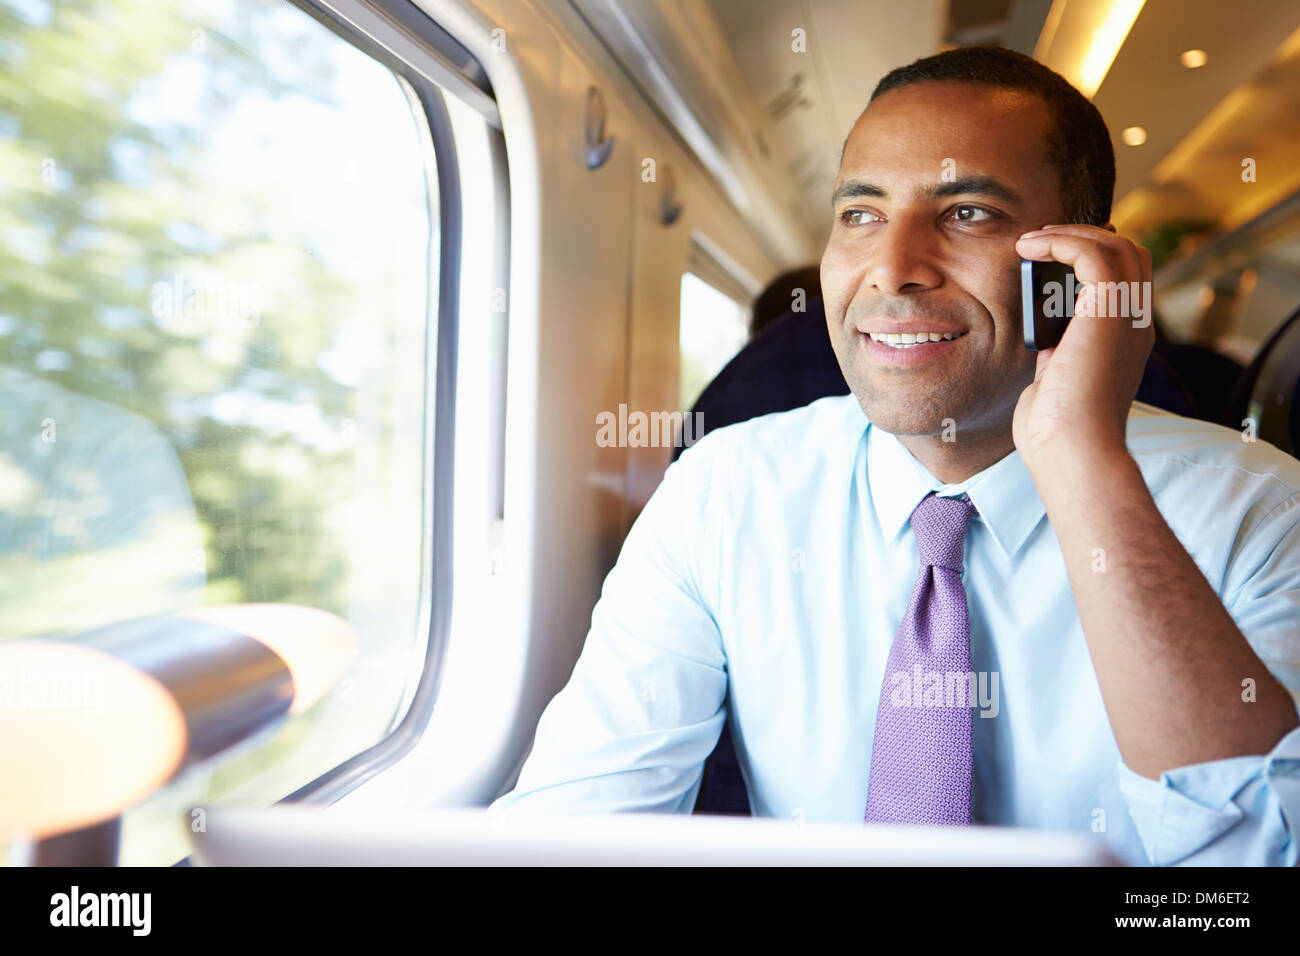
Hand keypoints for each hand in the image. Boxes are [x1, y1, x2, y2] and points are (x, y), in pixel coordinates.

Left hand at [1011, 224, 1154, 471]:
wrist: (1071, 450)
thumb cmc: (1057, 433)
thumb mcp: (1059, 385)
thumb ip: (1059, 359)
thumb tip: (1047, 345)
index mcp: (1126, 342)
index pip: (1124, 281)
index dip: (1091, 259)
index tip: (1047, 257)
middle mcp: (1135, 325)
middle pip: (1127, 255)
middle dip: (1083, 238)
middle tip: (1038, 241)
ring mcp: (1127, 317)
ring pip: (1115, 246)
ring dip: (1069, 235)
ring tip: (1030, 239)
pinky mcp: (1109, 311)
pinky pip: (1093, 253)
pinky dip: (1061, 242)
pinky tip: (1029, 247)